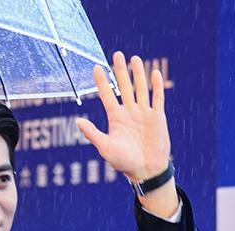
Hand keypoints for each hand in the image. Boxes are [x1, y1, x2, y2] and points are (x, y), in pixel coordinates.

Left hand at [76, 52, 170, 183]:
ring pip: (140, 89)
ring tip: (134, 58)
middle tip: (117, 54)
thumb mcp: (105, 147)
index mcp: (116, 118)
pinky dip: (156, 86)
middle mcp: (129, 112)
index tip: (96, 67)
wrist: (146, 171)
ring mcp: (144, 113)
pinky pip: (157, 98)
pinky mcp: (157, 117)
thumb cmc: (124, 162)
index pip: (107, 95)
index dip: (102, 82)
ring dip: (137, 74)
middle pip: (124, 87)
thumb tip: (77, 121)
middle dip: (120, 71)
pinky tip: (153, 72)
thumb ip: (92, 133)